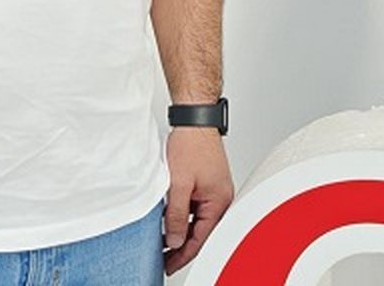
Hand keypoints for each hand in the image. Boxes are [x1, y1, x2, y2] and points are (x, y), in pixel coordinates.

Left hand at [163, 126, 234, 275]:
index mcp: (219, 201)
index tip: (168, 265)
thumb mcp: (178, 184)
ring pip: (197, 220)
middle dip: (182, 246)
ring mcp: (215, 190)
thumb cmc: (192, 144)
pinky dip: (182, 214)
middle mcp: (221, 198)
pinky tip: (168, 218)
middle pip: (201, 232)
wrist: (194, 118)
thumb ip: (175, 216)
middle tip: (164, 258)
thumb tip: (174, 240)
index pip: (200, 239)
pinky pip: (195, 207)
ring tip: (162, 240)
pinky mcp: (207, 183)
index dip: (182, 255)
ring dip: (180, 229)